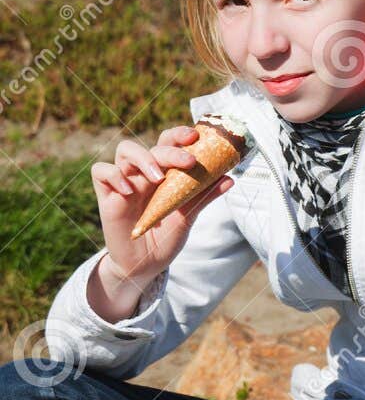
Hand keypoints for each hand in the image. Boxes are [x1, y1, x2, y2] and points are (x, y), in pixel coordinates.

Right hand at [91, 126, 232, 290]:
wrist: (146, 264)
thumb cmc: (166, 237)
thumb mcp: (188, 216)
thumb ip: (204, 196)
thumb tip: (230, 179)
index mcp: (166, 173)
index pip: (169, 143)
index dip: (179, 135)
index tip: (196, 136)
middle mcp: (145, 173)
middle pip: (152, 146)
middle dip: (171, 150)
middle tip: (189, 162)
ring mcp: (126, 182)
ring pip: (126, 151)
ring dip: (144, 159)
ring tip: (159, 179)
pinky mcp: (107, 196)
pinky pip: (101, 172)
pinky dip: (114, 175)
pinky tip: (129, 191)